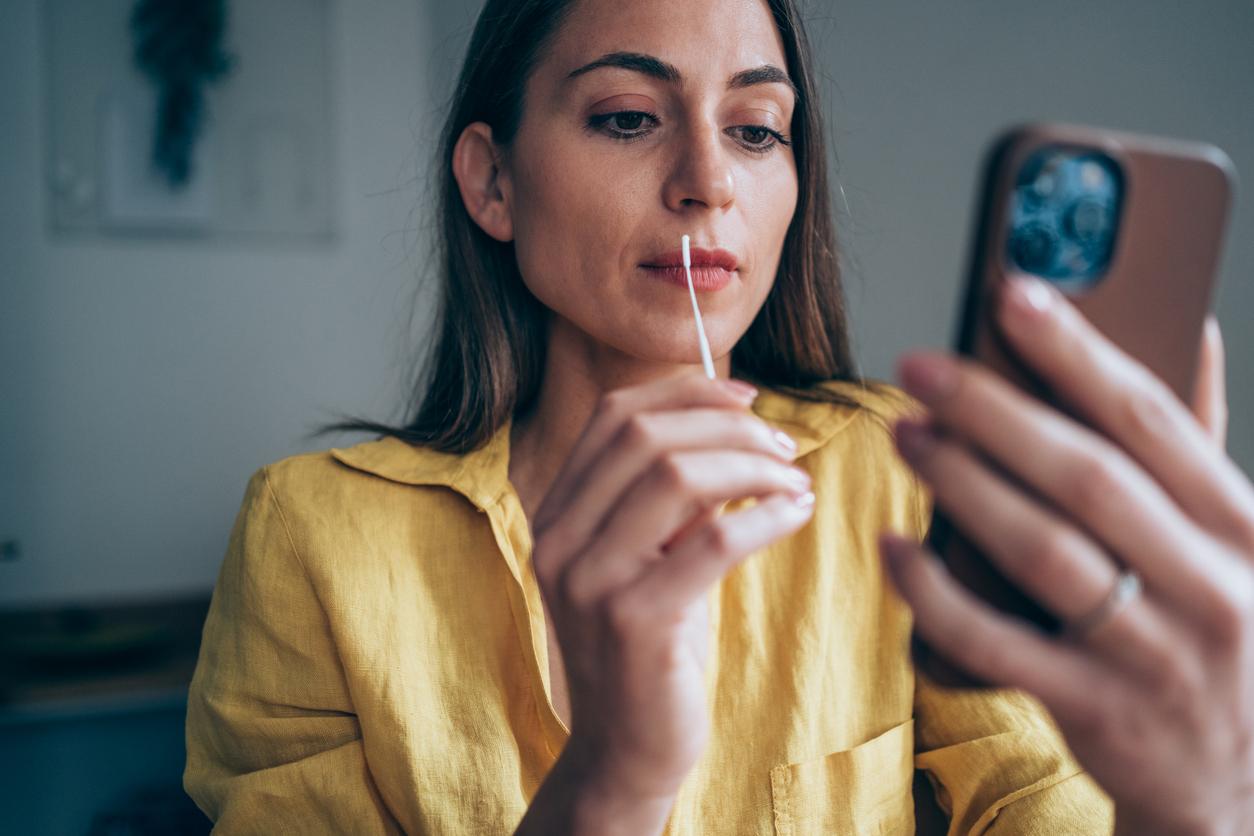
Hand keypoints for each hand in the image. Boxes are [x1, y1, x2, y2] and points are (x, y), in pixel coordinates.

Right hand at [531, 372, 814, 804]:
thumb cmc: (650, 644)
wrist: (626, 746)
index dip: (686, 391)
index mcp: (556, 513)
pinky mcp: (634, 621)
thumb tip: (735, 426)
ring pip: (677, 478)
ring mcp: (590, 581)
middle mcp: (560, 540)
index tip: (748, 396)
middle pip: (645, 436)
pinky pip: (713, 541)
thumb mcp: (649, 555)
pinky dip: (766, 515)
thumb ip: (671, 496)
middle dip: (729, 427)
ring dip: (752, 466)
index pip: (614, 416)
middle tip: (785, 446)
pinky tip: (796, 513)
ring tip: (795, 480)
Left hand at [880, 276, 1253, 834]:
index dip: (1077, 349)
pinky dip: (935, 592)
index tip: (1013, 292)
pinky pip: (995, 643)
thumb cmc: (1217, 622)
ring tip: (905, 434)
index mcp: (1241, 523)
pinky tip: (894, 547)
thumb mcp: (1234, 538)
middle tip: (921, 368)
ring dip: (961, 484)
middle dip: (993, 411)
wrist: (1241, 775)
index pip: (1149, 418)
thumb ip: (1200, 444)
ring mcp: (1153, 652)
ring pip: (1039, 551)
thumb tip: (1193, 328)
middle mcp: (1208, 584)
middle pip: (1084, 477)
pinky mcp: (1095, 707)